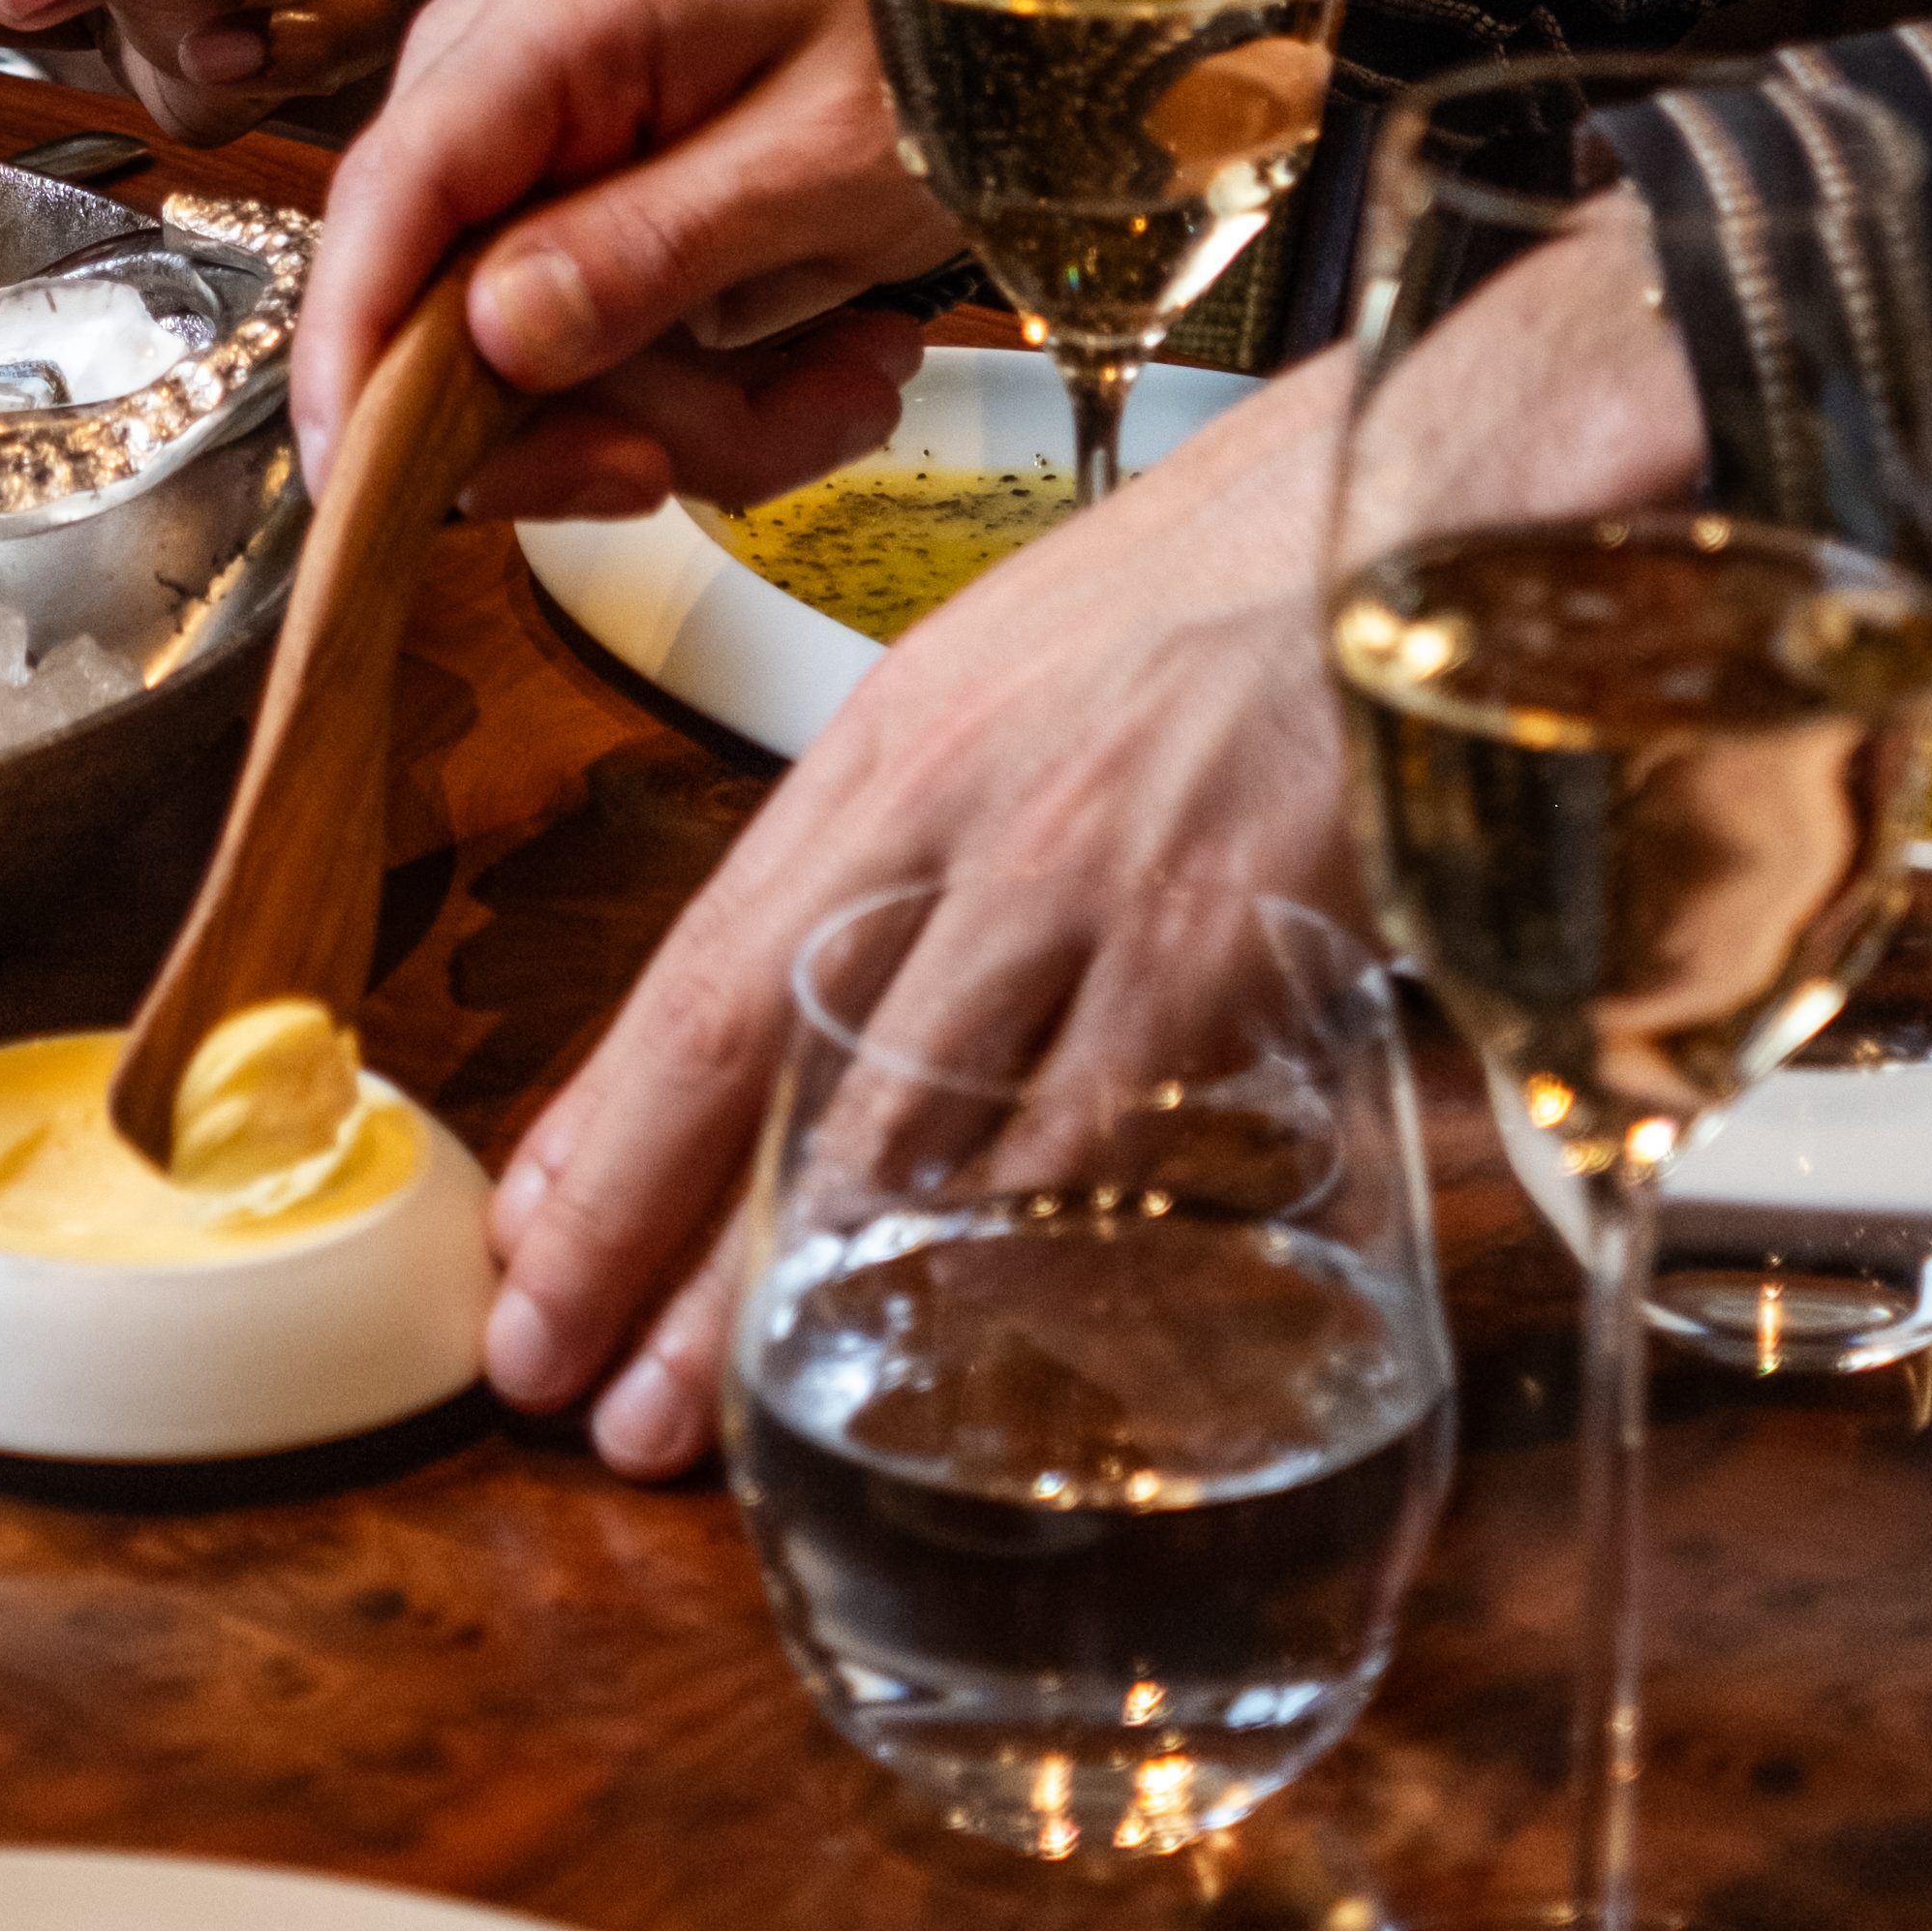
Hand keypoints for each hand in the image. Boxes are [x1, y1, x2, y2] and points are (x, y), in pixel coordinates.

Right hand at [291, 0, 940, 527]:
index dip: (357, 347)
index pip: (396, 189)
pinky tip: (844, 358)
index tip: (364, 487)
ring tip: (858, 383)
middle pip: (460, 298)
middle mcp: (522, 68)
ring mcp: (559, 133)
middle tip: (726, 461)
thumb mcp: (826, 163)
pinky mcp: (610, 195)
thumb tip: (489, 341)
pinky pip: (612, 334)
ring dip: (702, 411)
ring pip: (544, 348)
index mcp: (559, 21)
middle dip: (604, 411)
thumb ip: (655, 245)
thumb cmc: (948, 41)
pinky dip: (722, 384)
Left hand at [484, 205, 1706, 1474]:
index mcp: (884, 755)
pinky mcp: (1221, 949)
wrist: (1404, 511)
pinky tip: (960, 1337)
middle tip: (559, 1385)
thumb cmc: (1211, 599)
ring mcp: (1083, 892)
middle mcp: (951, 824)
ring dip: (795, 1292)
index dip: (601, 1132)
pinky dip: (1013, 1249)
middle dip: (647, 1250)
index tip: (527, 1251)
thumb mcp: (1004, 691)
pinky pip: (1092, 1137)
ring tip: (715, 1419)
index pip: (693, 971)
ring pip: (901, 1131)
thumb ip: (909, 845)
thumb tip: (810, 1003)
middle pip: (752, 1065)